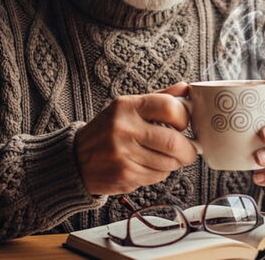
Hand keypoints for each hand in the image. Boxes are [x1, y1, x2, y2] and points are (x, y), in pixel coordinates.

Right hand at [74, 82, 196, 194]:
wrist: (75, 159)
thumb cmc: (107, 131)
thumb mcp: (128, 107)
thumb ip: (159, 98)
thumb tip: (185, 88)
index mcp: (126, 106)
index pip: (169, 107)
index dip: (184, 118)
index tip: (184, 124)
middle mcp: (123, 129)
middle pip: (173, 142)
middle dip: (188, 149)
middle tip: (189, 150)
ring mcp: (123, 154)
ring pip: (168, 163)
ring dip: (175, 163)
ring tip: (167, 158)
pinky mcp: (124, 175)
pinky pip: (157, 176)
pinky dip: (161, 173)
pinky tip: (150, 166)